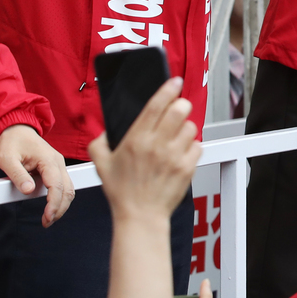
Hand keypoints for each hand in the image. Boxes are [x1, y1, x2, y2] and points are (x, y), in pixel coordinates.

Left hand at [0, 124, 73, 226]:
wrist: (17, 131)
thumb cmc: (12, 143)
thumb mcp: (7, 159)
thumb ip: (18, 175)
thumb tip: (28, 191)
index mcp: (48, 159)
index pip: (57, 186)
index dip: (54, 204)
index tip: (47, 217)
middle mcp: (58, 162)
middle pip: (68, 189)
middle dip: (60, 208)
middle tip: (47, 221)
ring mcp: (59, 165)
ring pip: (69, 188)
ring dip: (62, 204)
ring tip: (49, 217)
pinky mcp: (57, 168)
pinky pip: (64, 185)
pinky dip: (60, 197)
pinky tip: (51, 205)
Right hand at [89, 77, 199, 222]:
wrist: (140, 216)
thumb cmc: (121, 190)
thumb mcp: (101, 164)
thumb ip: (99, 142)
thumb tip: (106, 129)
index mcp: (136, 140)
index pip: (156, 105)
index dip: (168, 89)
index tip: (175, 81)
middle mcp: (157, 145)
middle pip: (180, 110)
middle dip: (181, 105)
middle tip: (177, 109)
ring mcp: (174, 156)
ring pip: (190, 127)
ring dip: (184, 129)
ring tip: (175, 138)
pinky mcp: (188, 167)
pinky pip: (197, 146)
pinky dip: (191, 147)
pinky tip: (180, 154)